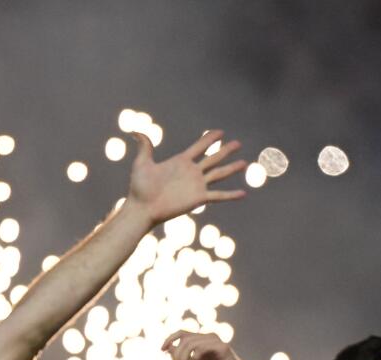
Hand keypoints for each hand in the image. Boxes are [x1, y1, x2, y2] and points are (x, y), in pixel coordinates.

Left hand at [124, 130, 246, 226]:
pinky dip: (231, 195)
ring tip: (244, 162)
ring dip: (232, 168)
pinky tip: (243, 194)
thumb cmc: (139, 188)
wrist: (142, 208)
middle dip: (226, 150)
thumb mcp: (141, 164)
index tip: (220, 132)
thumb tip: (135, 131)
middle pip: (213, 158)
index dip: (209, 139)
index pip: (199, 147)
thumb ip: (144, 147)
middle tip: (238, 143)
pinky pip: (218, 196)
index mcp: (180, 162)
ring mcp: (196, 185)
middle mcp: (191, 172)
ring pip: (219, 174)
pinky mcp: (198, 198)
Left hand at [162, 330, 254, 359]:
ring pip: (190, 343)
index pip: (182, 333)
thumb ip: (183, 357)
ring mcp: (216, 341)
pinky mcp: (222, 347)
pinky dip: (193, 357)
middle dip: (175, 355)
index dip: (170, 338)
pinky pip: (201, 348)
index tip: (162, 349)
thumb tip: (167, 349)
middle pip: (184, 339)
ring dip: (182, 359)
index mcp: (202, 340)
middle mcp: (209, 337)